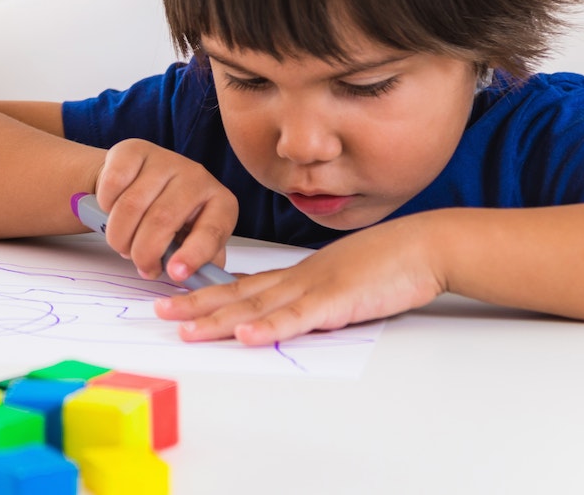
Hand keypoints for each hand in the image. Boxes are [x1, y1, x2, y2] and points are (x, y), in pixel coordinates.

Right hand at [95, 138, 238, 280]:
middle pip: (162, 220)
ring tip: (123, 246)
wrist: (143, 181)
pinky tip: (112, 213)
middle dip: (144, 252)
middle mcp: (197, 176)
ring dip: (120, 236)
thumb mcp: (193, 242)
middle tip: (141, 266)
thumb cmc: (173, 221)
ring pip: (131, 206)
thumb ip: (199, 265)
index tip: (174, 274)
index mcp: (221, 203)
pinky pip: (112, 184)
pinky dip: (106, 207)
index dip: (193, 255)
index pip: (211, 231)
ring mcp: (165, 159)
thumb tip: (196, 283)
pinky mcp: (134, 150)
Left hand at [154, 213, 447, 345]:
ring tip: (186, 330)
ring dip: (219, 319)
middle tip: (161, 313)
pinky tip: (247, 335)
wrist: (422, 247)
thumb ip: (314, 296)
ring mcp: (315, 288)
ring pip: (257, 307)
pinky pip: (298, 317)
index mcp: (298, 274)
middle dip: (196, 305)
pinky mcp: (338, 301)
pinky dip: (270, 327)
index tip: (176, 298)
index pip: (243, 285)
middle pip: (238, 294)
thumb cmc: (388, 263)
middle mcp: (297, 278)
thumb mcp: (341, 280)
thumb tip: (291, 314)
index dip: (207, 292)